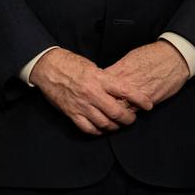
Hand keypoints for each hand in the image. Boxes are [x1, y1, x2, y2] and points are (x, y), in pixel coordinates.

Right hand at [28, 48, 148, 135]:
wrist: (47, 66)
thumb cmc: (70, 63)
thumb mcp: (92, 66)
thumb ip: (106, 80)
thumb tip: (120, 91)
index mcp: (99, 78)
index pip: (126, 91)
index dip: (141, 100)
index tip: (148, 105)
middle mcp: (92, 93)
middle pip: (117, 113)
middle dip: (129, 118)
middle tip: (132, 118)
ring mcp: (81, 104)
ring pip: (105, 123)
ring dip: (115, 126)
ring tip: (117, 124)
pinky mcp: (71, 112)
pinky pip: (88, 128)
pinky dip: (98, 131)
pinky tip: (102, 128)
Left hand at [104, 40, 188, 107]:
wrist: (174, 58)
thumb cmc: (151, 55)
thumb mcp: (129, 58)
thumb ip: (117, 69)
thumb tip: (106, 76)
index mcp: (121, 71)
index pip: (102, 84)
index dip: (96, 90)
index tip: (94, 92)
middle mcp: (128, 83)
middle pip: (109, 98)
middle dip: (103, 104)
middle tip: (100, 107)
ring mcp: (139, 93)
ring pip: (122, 107)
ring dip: (116, 111)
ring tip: (112, 112)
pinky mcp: (150, 100)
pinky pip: (136, 110)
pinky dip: (130, 111)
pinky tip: (127, 111)